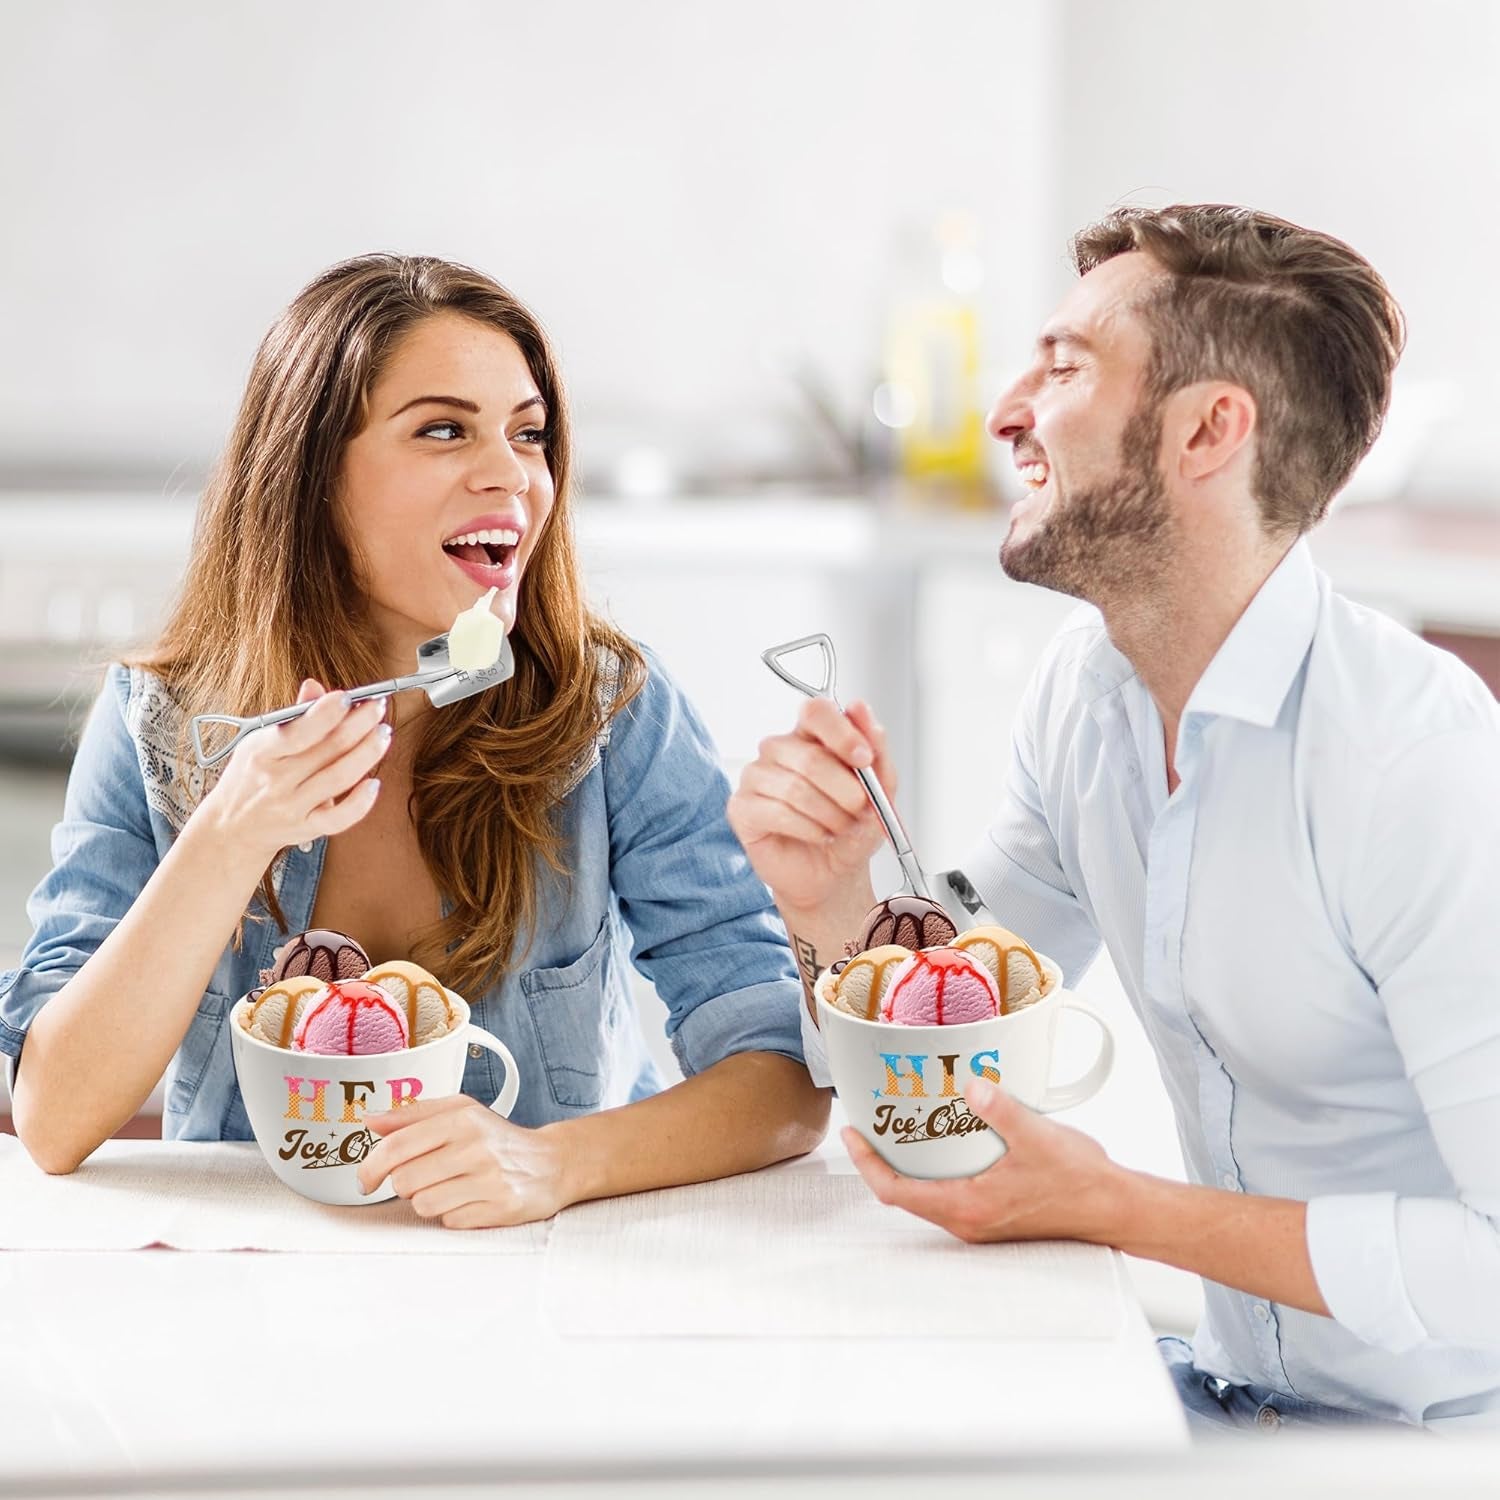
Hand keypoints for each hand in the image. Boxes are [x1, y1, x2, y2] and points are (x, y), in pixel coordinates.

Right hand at [199, 679, 390, 863]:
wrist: (232, 827)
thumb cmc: (251, 777)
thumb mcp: (260, 742)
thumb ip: (292, 718)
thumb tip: (315, 687)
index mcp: (261, 752)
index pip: (297, 731)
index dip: (326, 712)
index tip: (347, 697)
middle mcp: (276, 780)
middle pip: (327, 749)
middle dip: (359, 724)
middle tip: (378, 707)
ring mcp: (292, 806)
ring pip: (339, 777)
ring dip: (367, 753)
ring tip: (383, 733)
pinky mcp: (307, 828)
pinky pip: (340, 818)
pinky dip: (361, 802)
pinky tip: (375, 783)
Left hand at [357, 1095, 570, 1227]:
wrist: (553, 1163)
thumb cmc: (499, 1138)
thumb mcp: (461, 1112)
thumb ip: (414, 1114)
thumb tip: (371, 1120)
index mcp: (462, 1119)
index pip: (397, 1146)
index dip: (371, 1166)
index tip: (366, 1180)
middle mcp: (476, 1147)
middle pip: (405, 1180)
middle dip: (405, 1185)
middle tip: (422, 1179)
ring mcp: (489, 1180)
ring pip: (424, 1205)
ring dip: (428, 1201)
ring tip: (449, 1188)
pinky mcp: (499, 1209)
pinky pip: (450, 1221)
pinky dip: (452, 1214)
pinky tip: (468, 1200)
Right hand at [727, 697, 893, 912]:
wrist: (834, 874)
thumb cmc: (852, 829)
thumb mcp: (881, 790)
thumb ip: (876, 748)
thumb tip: (860, 709)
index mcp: (811, 735)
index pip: (816, 711)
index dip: (841, 733)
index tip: (864, 759)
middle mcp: (779, 749)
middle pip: (811, 757)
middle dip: (846, 792)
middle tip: (860, 810)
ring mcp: (756, 776)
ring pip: (796, 788)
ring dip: (830, 815)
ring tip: (840, 827)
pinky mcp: (742, 807)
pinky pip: (777, 811)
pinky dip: (809, 829)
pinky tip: (818, 835)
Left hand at [844, 1079, 1124, 1244]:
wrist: (1115, 1208)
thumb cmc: (1079, 1182)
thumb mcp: (1036, 1137)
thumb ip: (1000, 1110)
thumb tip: (971, 1086)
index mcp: (966, 1206)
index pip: (896, 1192)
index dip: (866, 1164)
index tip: (853, 1135)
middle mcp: (968, 1221)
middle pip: (905, 1196)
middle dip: (882, 1162)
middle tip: (871, 1127)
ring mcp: (981, 1223)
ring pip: (927, 1197)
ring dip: (909, 1168)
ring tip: (900, 1131)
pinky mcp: (995, 1216)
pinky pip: (950, 1195)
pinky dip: (935, 1172)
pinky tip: (945, 1145)